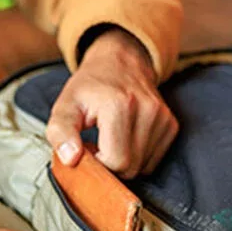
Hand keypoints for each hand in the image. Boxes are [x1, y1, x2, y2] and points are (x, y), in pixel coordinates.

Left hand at [46, 27, 177, 179]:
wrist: (120, 62)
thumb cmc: (90, 87)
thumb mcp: (65, 105)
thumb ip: (60, 132)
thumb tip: (70, 158)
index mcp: (118, 105)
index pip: (116, 161)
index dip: (97, 163)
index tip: (88, 147)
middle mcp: (146, 109)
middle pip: (131, 168)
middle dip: (110, 164)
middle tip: (98, 145)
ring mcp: (162, 117)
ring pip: (143, 167)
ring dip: (125, 161)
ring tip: (111, 140)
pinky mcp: (171, 124)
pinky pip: (154, 161)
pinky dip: (138, 157)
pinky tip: (126, 139)